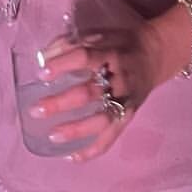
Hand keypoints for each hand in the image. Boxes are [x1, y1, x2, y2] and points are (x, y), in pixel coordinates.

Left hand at [29, 18, 187, 159]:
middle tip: (35, 110)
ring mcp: (126, 101)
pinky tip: (73, 157)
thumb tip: (42, 57)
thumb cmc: (121, 43)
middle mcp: (119, 79)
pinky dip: (93, 149)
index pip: (84, 58)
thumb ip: (70, 43)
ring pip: (100, 120)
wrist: (155, 54)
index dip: (62, 65)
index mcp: (110, 53)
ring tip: (52, 136)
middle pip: (88, 94)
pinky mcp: (129, 116)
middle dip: (60, 103)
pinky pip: (112, 137)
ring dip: (75, 130)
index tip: (42, 73)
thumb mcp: (99, 34)